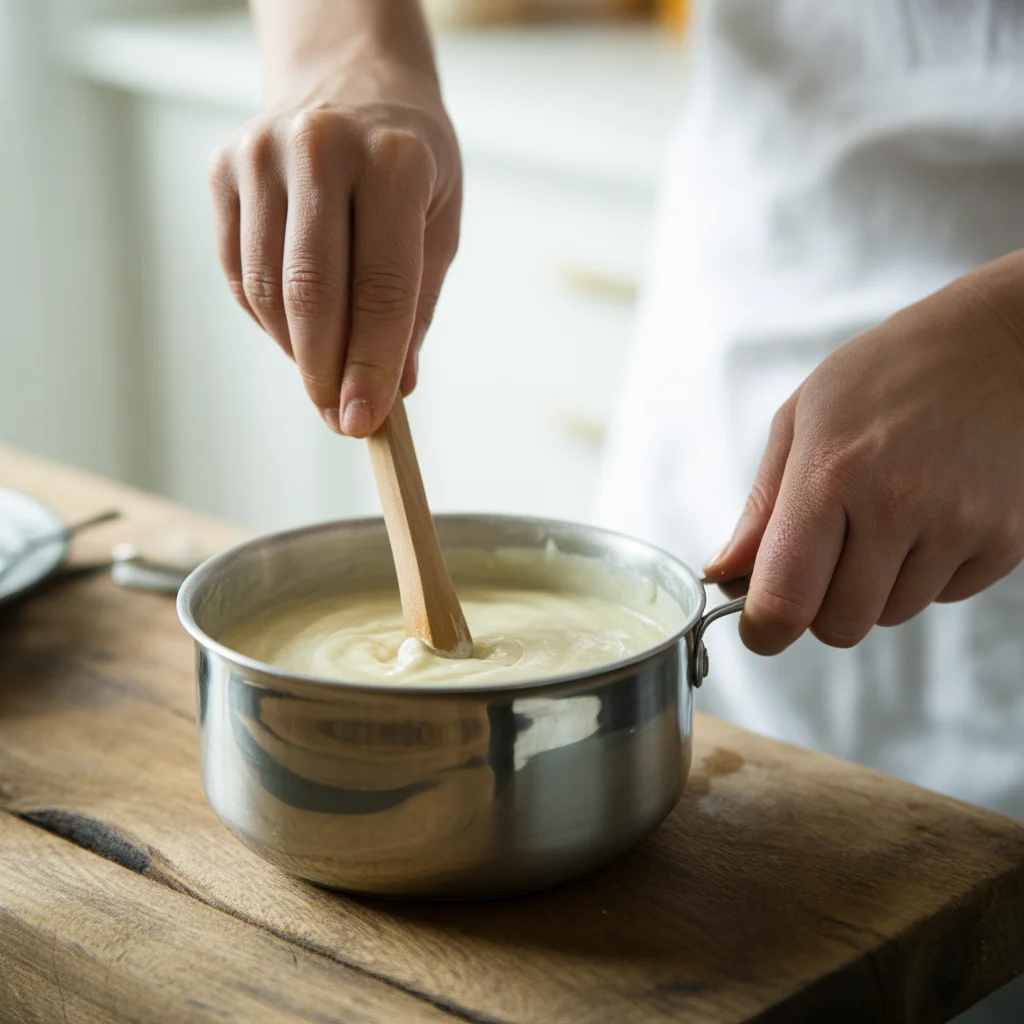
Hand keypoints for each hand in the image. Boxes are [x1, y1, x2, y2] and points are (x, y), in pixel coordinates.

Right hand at [208, 58, 460, 435]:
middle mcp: (321, 148)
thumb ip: (416, 306)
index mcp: (393, 161)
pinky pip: (238, 273)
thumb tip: (392, 388)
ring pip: (266, 290)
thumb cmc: (409, 163)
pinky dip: (268, 319)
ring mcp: (260, 154)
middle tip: (340, 419)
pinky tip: (298, 330)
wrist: (351, 81)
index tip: (365, 421)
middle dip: (325, 372)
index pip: (382, 287)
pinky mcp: (222, 170)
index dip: (372, 364)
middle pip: (312, 293)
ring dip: (297, 352)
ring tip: (325, 376)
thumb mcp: (439, 224)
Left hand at [704, 253, 1023, 654]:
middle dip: (820, 607)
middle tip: (824, 558)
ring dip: (875, 588)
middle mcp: (897, 505)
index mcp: (831, 472)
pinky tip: (930, 515)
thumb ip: (762, 508)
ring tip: (885, 518)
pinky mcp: (1005, 540)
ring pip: (891, 616)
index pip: (786, 599)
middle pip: (839, 626)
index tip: (760, 627)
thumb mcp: (803, 420)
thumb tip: (725, 574)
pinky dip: (927, 573)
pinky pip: (944, 596)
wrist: (1003, 344)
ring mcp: (959, 525)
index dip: (763, 630)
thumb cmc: (888, 374)